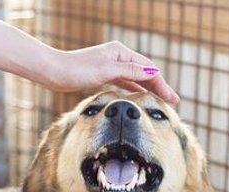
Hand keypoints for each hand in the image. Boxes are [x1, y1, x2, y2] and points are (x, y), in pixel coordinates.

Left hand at [43, 41, 178, 104]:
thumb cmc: (78, 70)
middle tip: (174, 102)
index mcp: (121, 52)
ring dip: (149, 89)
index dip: (161, 84)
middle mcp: (118, 57)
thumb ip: (130, 72)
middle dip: (159, 87)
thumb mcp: (107, 71)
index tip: (172, 98)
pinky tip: (141, 96)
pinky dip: (135, 89)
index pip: (148, 69)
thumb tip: (153, 72)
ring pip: (136, 78)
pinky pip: (125, 82)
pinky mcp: (104, 75)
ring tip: (162, 101)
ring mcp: (111, 66)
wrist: (54, 72)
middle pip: (144, 73)